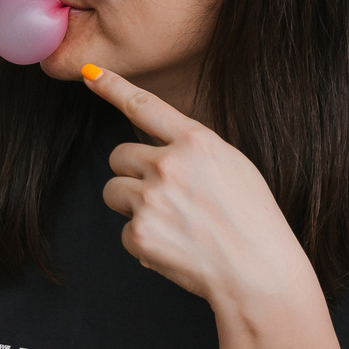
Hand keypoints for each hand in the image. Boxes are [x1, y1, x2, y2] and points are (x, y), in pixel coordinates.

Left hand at [81, 65, 311, 309]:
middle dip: (132, 174)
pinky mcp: (140, 233)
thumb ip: (192, 151)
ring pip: (113, 191)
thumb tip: (155, 149)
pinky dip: (143, 241)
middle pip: (119, 156)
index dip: (112, 87)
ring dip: (132, 205)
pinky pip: (124, 230)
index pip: (144, 106)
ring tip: (173, 223)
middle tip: (165, 197)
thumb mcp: (233, 167)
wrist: (258, 273)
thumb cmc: (253, 221)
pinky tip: (175, 247)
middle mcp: (170, 164)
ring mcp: (151, 199)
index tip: (89, 75)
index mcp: (197, 142)